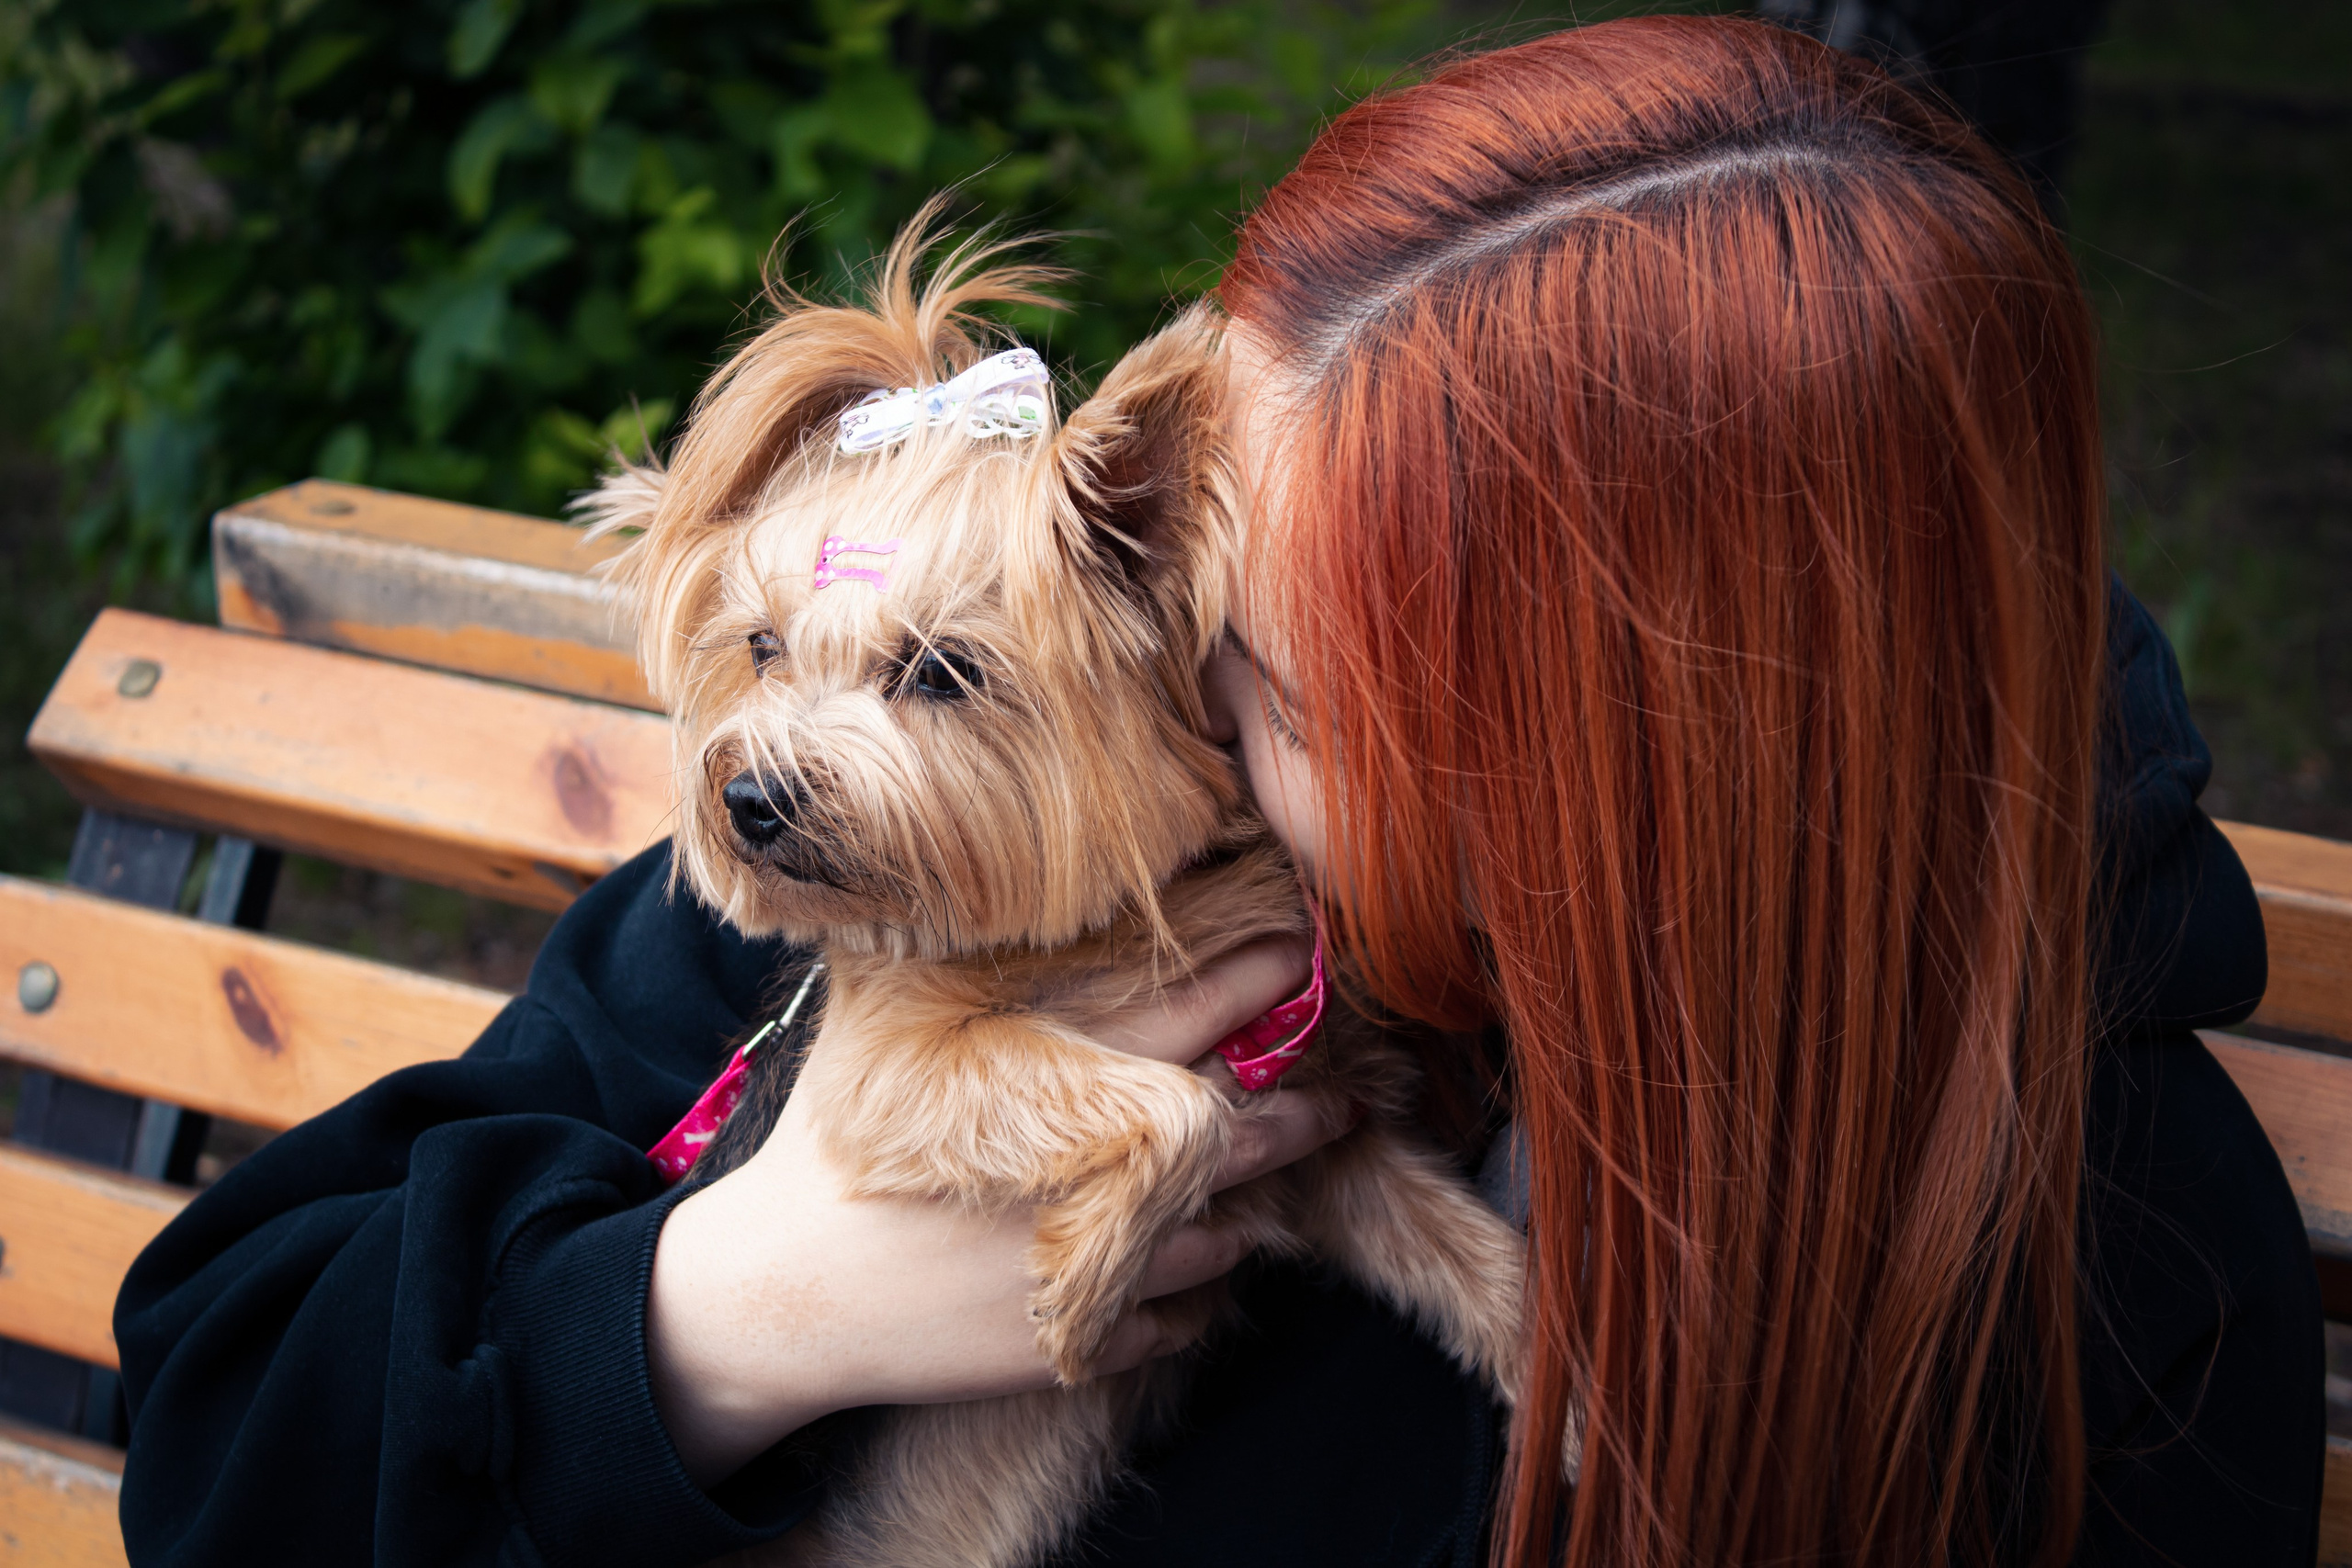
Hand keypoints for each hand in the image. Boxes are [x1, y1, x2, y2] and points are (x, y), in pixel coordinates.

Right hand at [646, 938, 1344, 1486]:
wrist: (784, 1294)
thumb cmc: (830, 1147)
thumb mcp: (888, 1034)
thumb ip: (965, 979)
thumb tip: (1000, 895)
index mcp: (1046, 1084)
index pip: (1183, 1015)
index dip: (1255, 981)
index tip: (1307, 951)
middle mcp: (1084, 1173)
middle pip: (1235, 1131)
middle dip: (1301, 1110)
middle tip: (1341, 1094)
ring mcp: (1088, 1265)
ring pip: (1219, 1238)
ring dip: (1242, 1217)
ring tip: (1251, 1201)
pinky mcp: (1078, 1343)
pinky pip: (1173, 1320)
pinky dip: (1185, 1302)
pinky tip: (1176, 1279)